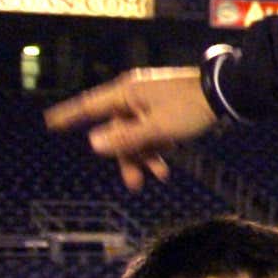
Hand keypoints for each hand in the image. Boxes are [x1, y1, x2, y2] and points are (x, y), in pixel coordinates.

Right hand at [42, 66, 215, 190]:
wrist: (228, 93)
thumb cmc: (191, 108)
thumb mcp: (157, 128)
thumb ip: (125, 138)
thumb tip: (93, 143)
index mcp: (126, 93)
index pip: (89, 106)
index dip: (69, 116)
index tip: (49, 122)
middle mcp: (135, 95)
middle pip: (117, 130)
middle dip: (126, 157)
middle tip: (134, 184)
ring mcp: (151, 102)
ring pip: (136, 134)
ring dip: (144, 156)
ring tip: (159, 176)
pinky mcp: (166, 109)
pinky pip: (152, 131)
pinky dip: (157, 147)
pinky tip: (166, 166)